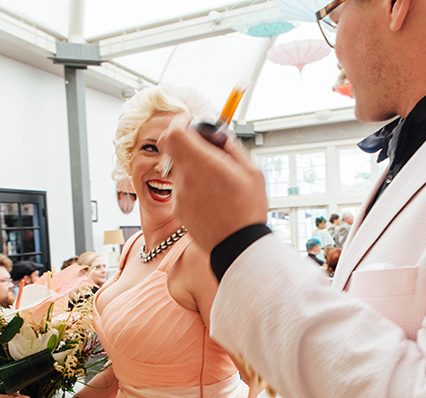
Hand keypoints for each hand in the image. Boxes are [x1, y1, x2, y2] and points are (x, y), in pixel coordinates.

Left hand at [159, 115, 267, 253]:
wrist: (237, 248)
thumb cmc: (248, 211)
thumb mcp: (251, 171)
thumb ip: (231, 147)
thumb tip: (219, 135)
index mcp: (202, 164)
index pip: (174, 134)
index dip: (179, 123)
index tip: (191, 123)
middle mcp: (185, 179)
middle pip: (175, 150)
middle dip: (189, 146)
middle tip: (208, 151)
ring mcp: (180, 196)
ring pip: (180, 170)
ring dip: (195, 168)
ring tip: (219, 181)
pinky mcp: (180, 211)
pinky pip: (184, 189)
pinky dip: (195, 187)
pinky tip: (215, 198)